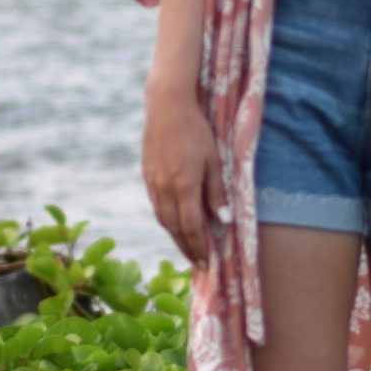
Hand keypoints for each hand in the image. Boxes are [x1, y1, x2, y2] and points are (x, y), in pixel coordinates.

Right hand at [142, 81, 225, 266]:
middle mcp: (165, 188)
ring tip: (188, 248)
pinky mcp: (147, 175)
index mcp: (184, 186)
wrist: (167, 106)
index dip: (200, 247)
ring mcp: (153, 182)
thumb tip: (222, 221)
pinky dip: (167, 220)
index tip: (208, 263)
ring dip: (176, 237)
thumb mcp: (214, 160)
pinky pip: (157, 205)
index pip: (192, 227)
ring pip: (163, 219)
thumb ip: (216, 192)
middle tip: (199, 264)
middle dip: (188, 248)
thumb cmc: (196, 130)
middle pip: (175, 228)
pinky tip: (175, 223)